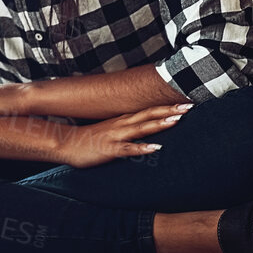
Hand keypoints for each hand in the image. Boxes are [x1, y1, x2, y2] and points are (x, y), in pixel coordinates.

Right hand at [54, 103, 190, 168]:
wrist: (64, 144)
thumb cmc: (87, 139)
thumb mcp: (109, 130)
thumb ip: (125, 128)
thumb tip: (141, 127)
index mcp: (122, 121)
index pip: (148, 111)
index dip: (166, 107)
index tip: (184, 102)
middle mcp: (120, 125)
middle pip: (148, 115)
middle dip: (168, 111)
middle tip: (188, 105)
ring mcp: (115, 137)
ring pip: (140, 128)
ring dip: (158, 124)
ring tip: (176, 120)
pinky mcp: (109, 150)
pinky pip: (128, 149)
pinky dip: (141, 148)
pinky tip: (155, 148)